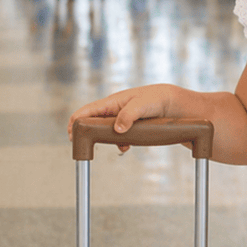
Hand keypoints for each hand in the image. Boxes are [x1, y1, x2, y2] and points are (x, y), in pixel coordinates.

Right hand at [67, 83, 181, 152]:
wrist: (175, 104)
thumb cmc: (157, 99)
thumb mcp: (142, 105)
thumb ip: (128, 115)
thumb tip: (118, 130)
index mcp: (113, 102)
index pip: (88, 110)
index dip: (76, 121)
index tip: (71, 133)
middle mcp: (115, 110)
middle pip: (93, 121)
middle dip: (87, 133)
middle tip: (80, 144)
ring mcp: (123, 119)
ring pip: (106, 131)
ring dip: (106, 140)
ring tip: (114, 146)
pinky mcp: (131, 127)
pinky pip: (120, 137)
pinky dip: (120, 143)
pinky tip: (125, 147)